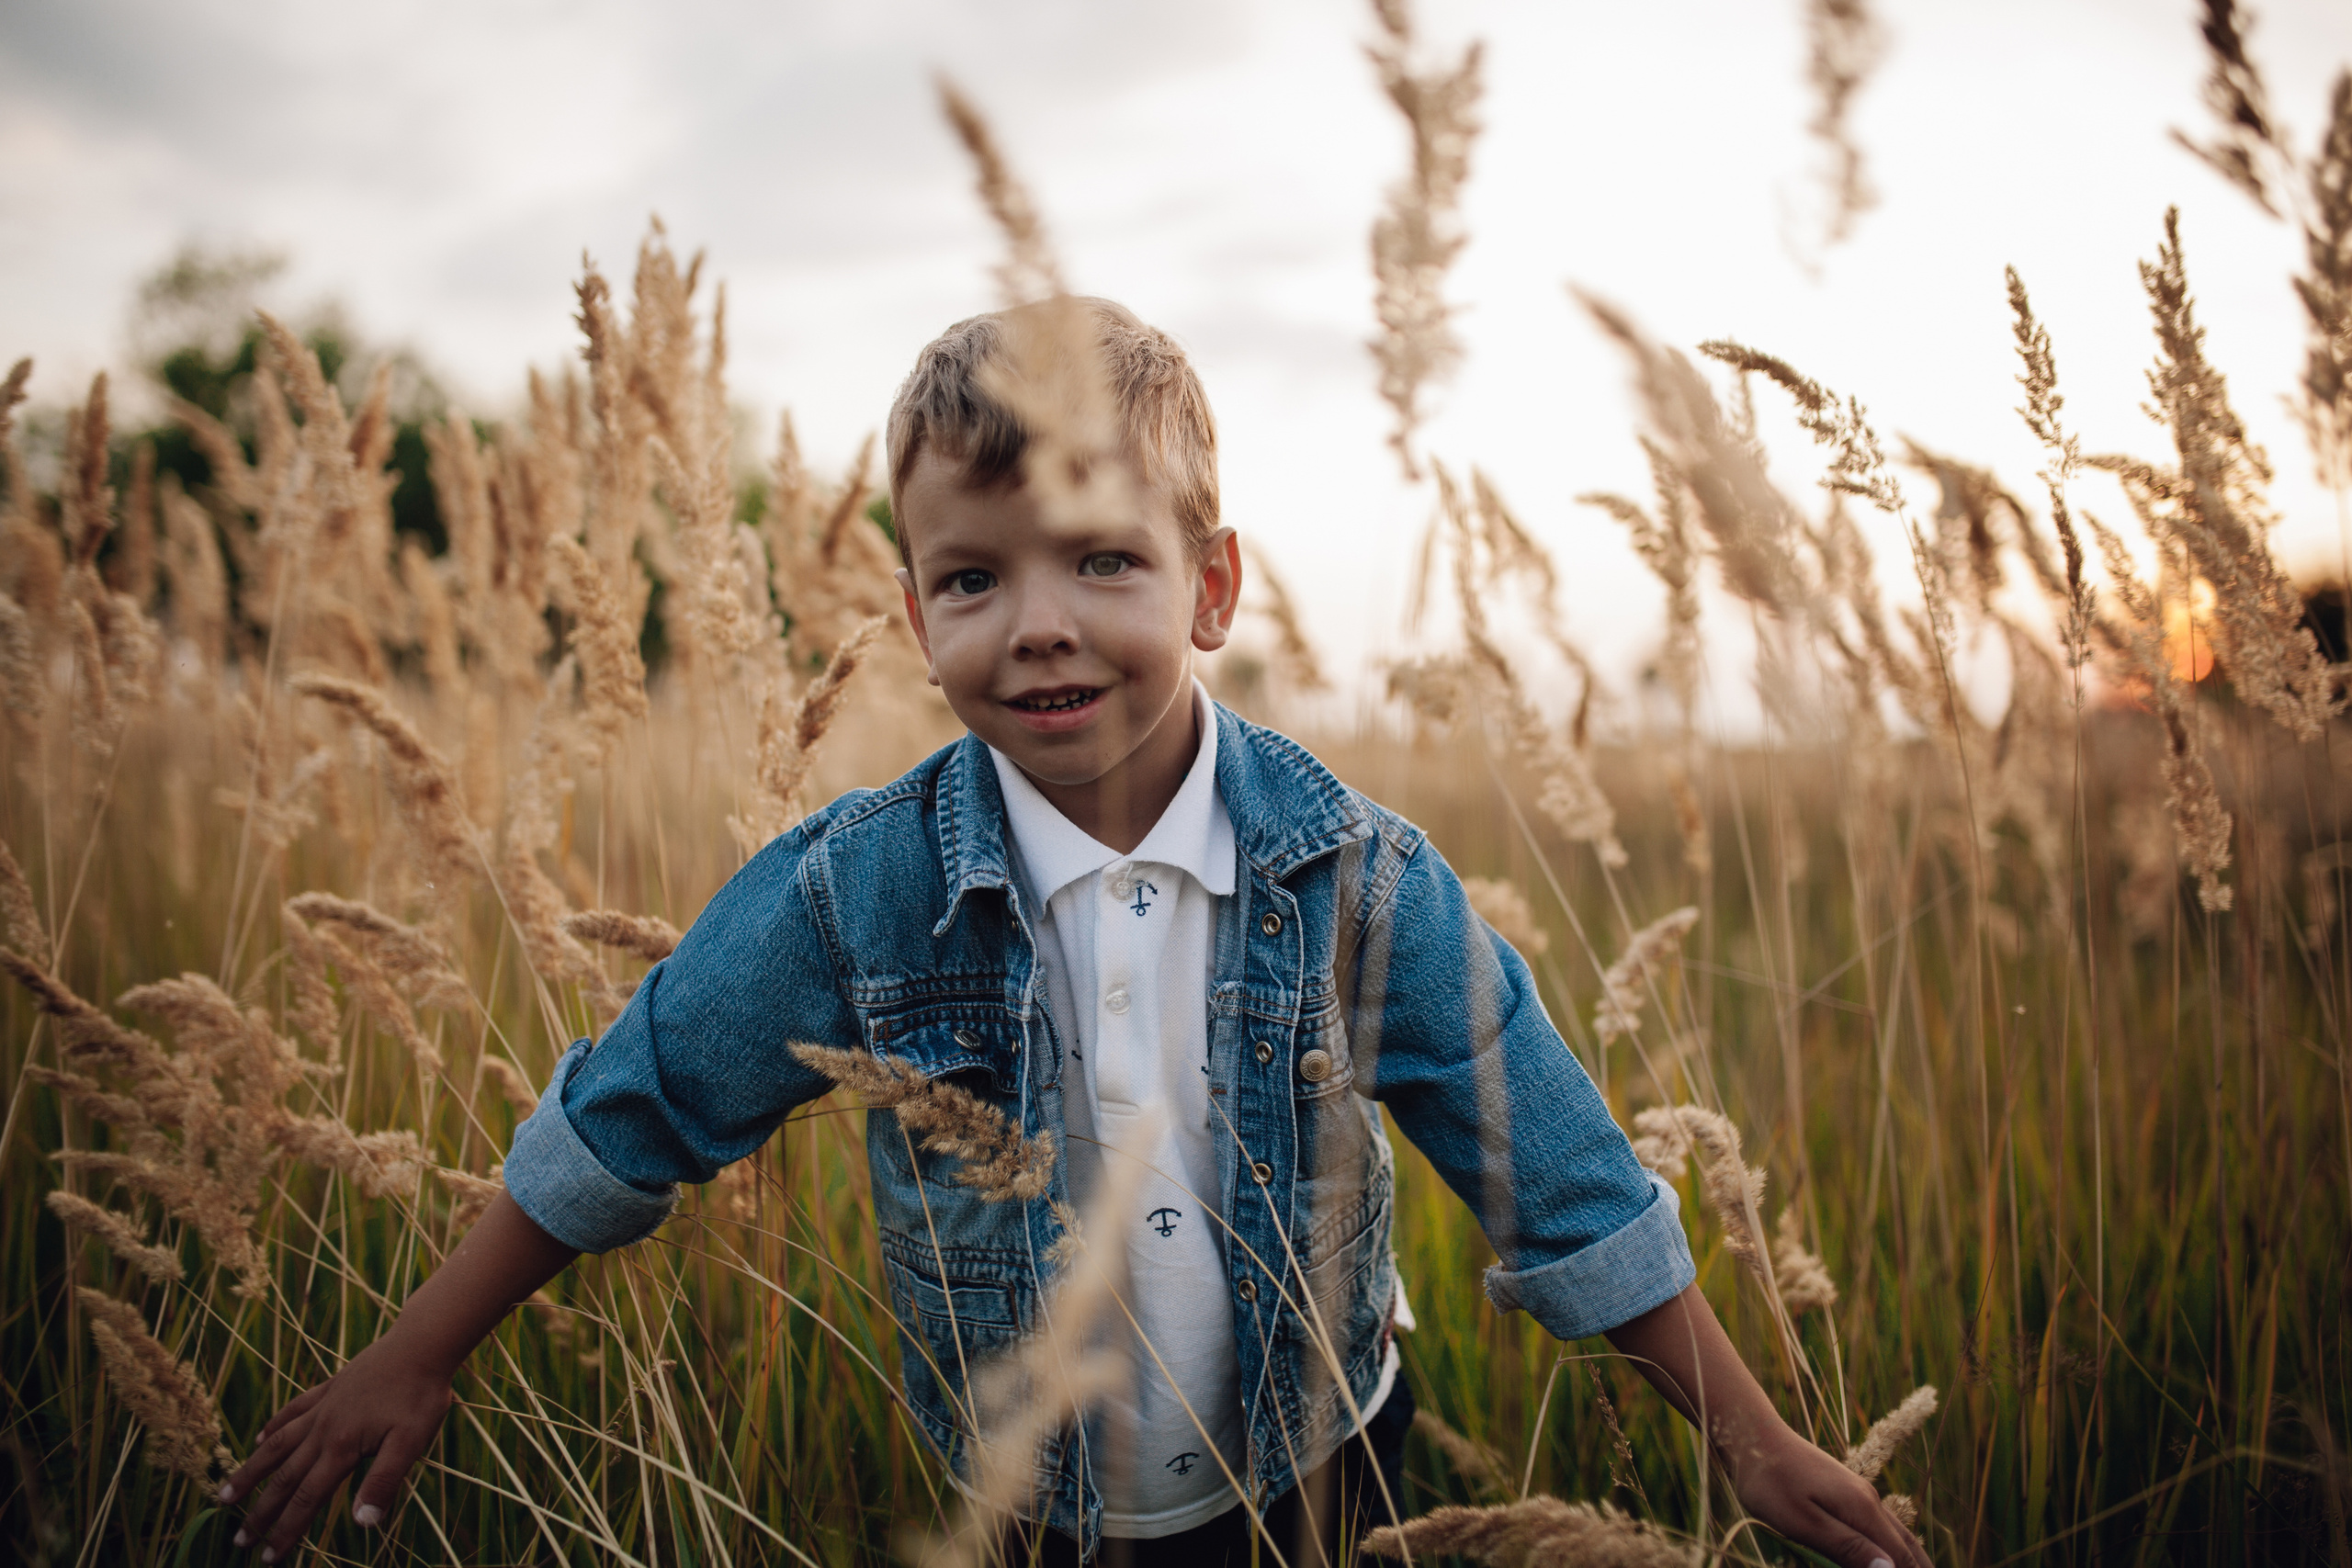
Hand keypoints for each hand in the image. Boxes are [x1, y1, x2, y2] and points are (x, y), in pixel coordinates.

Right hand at [218, 1334, 454, 1559]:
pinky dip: (273, 1427)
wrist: (422, 1343)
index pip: (306, 1499)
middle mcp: (323, 1428)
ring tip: (226, 1494)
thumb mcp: (412, 1442)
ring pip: (276, 1445)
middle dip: (260, 1513)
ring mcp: (323, 1406)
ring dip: (251, 1472)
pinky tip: (261, 1439)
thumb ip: (384, 1482)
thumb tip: (362, 1524)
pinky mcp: (330, 1387)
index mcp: (341, 1447)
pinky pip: (292, 1410)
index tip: (267, 1558)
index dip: (286, 1530)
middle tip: (239, 1541)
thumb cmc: (421, 1395)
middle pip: (283, 1478)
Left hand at [1724, 1426, 1930, 1567]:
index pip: (1901, 1557)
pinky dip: (1894, 1544)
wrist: (1752, 1436)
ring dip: (1909, 1559)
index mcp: (1862, 1510)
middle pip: (1906, 1546)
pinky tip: (1890, 1552)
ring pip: (1896, 1533)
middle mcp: (1868, 1500)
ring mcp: (1857, 1493)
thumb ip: (1846, 1546)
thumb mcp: (1803, 1521)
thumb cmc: (1770, 1482)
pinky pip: (1880, 1524)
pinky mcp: (1843, 1491)